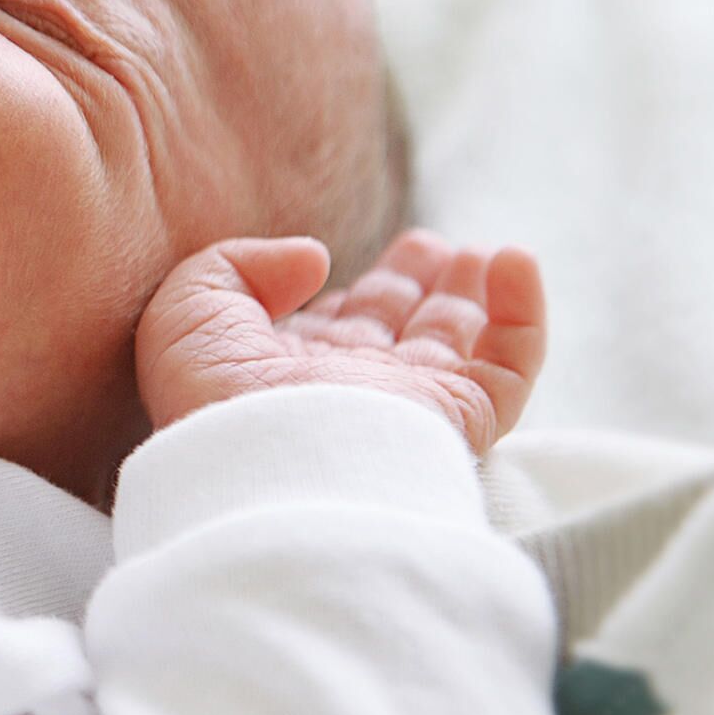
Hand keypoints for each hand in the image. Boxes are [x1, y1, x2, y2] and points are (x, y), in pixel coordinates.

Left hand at [135, 231, 547, 452]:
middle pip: (403, 331)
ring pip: (459, 344)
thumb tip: (315, 258)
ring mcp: (408, 405)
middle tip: (433, 244)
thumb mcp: (189, 311)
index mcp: (290, 372)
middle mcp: (352, 389)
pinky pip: (510, 367)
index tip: (335, 261)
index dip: (347, 292)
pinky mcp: (457, 419)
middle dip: (421, 286)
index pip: (337, 326)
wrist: (263, 470)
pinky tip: (516, 260)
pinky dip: (524, 313)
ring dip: (474, 293)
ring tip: (483, 251)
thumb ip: (239, 266)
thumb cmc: (212, 396)